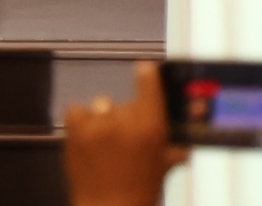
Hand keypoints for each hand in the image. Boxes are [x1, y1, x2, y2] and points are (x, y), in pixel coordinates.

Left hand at [62, 59, 184, 205]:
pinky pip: (77, 110)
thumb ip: (172, 149)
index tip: (145, 69)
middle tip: (126, 142)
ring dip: (104, 120)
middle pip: (126, 104)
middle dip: (127, 118)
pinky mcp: (76, 128)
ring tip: (106, 145)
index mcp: (152, 128)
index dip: (147, 75)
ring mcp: (99, 123)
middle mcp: (125, 120)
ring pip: (102, 106)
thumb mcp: (162, 168)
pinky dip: (81, 121)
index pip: (149, 85)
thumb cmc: (139, 193)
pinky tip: (88, 140)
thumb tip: (185, 143)